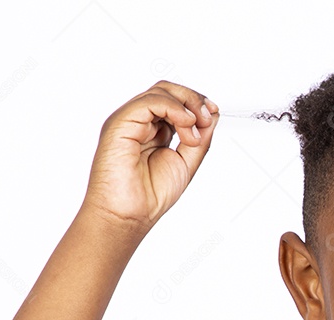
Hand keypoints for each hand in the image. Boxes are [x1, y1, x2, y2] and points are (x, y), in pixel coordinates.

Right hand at [81, 80, 218, 231]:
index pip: (175, 101)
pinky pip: (149, 102)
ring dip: (186, 105)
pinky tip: (186, 126)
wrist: (129, 215)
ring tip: (194, 132)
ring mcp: (128, 121)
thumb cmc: (149, 195)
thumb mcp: (186, 162)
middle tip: (207, 118)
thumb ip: (199, 138)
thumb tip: (212, 115)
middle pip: (167, 90)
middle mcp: (139, 122)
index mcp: (153, 130)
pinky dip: (174, 109)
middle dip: (193, 99)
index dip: (196, 103)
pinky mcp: (119, 124)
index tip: (213, 113)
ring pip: (159, 92)